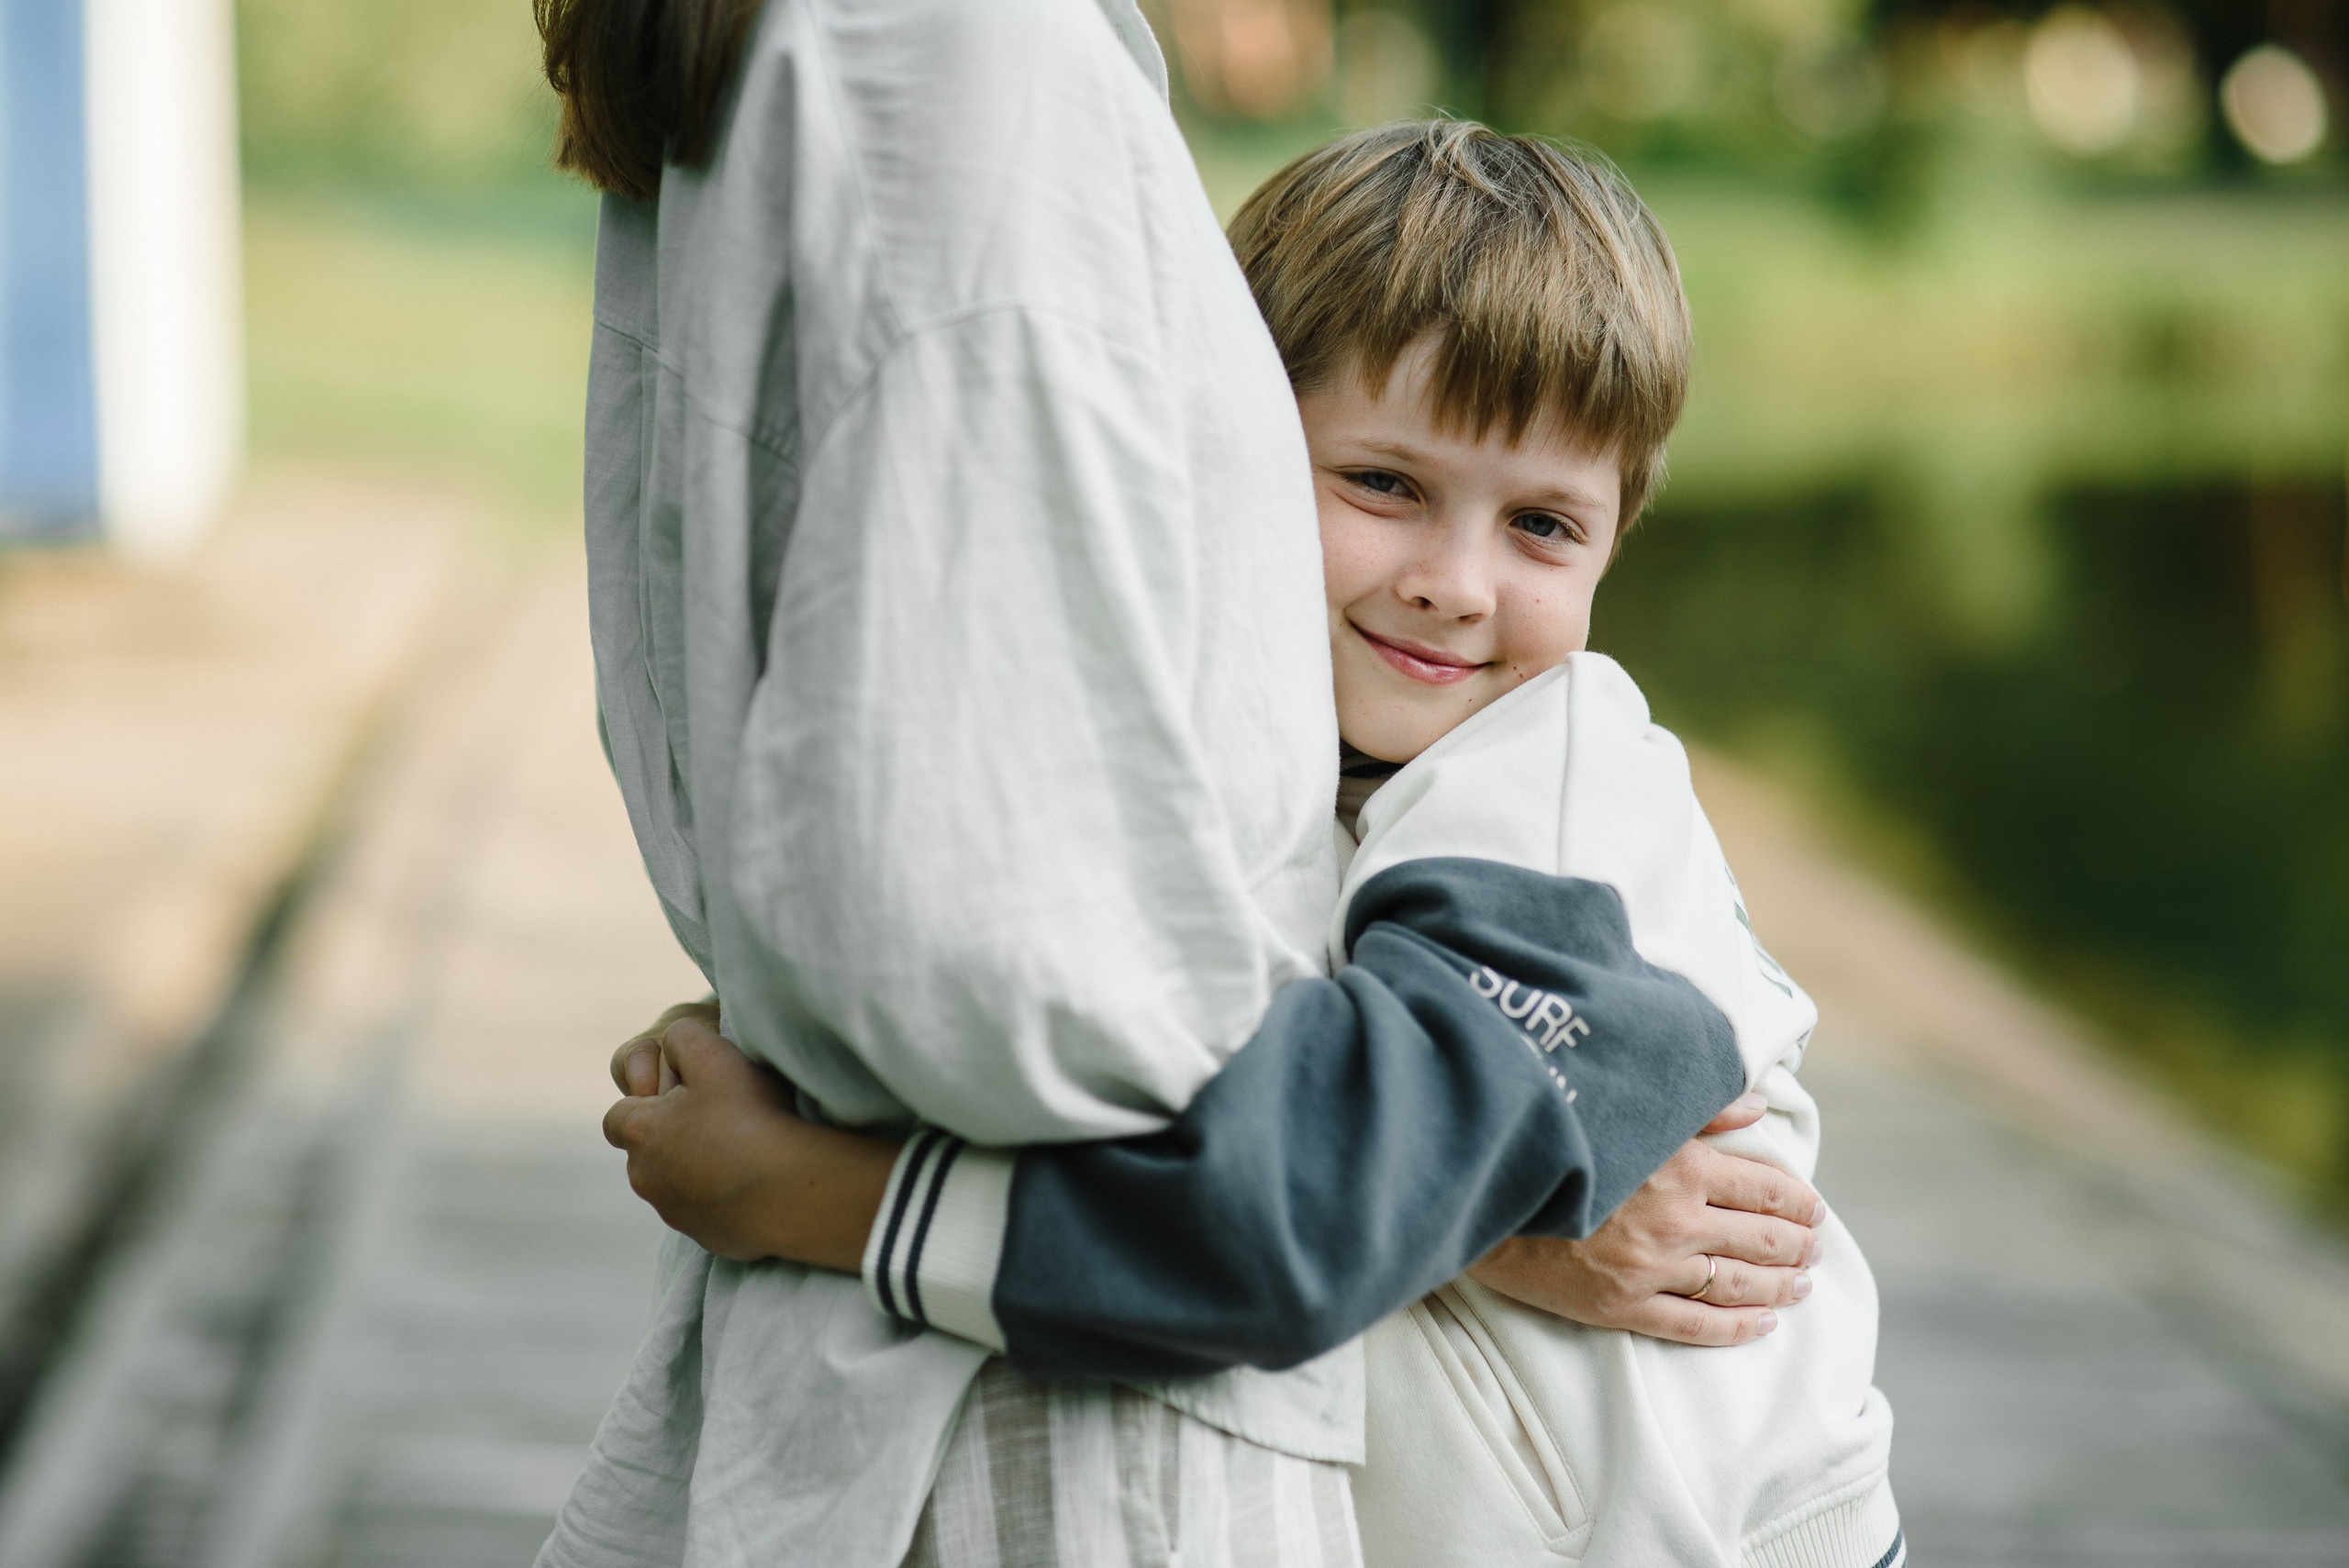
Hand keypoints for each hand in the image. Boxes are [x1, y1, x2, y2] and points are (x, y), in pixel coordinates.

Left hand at [602, 1010, 898, 1270]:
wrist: (789, 1191)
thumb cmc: (749, 1117)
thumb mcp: (714, 1054)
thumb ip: (682, 1037)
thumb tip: (672, 1043)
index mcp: (640, 1133)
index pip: (619, 1116)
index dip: (646, 1101)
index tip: (681, 1096)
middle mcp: (646, 1177)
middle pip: (647, 1151)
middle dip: (671, 1135)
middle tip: (717, 1118)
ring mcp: (674, 1212)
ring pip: (673, 1183)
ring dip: (695, 1167)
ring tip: (741, 1150)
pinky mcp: (704, 1237)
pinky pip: (705, 1211)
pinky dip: (720, 1196)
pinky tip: (755, 1181)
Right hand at [1467, 1091, 1822, 1347]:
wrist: (1485, 1189)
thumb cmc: (1557, 1140)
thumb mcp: (1628, 1108)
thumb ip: (1697, 1108)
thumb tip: (1757, 1105)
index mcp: (1682, 1165)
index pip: (1765, 1187)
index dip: (1797, 1200)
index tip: (1813, 1208)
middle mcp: (1677, 1220)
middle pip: (1761, 1239)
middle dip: (1797, 1244)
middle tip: (1814, 1248)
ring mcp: (1651, 1268)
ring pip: (1738, 1284)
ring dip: (1780, 1285)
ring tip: (1801, 1285)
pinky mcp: (1622, 1305)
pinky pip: (1695, 1325)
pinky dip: (1736, 1327)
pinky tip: (1762, 1324)